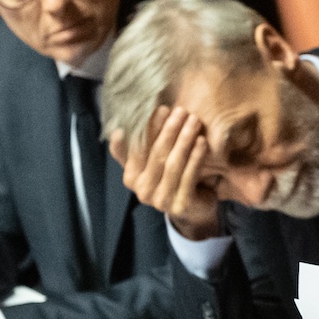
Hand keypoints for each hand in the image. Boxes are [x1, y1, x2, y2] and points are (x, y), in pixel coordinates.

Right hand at [110, 106, 220, 239]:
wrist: (194, 210)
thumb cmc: (172, 179)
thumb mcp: (151, 164)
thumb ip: (135, 149)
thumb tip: (116, 130)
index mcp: (130, 177)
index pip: (138, 147)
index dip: (150, 127)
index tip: (162, 108)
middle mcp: (141, 190)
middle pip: (156, 154)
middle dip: (169, 130)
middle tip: (181, 111)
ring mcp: (160, 200)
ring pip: (172, 163)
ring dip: (184, 139)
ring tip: (194, 121)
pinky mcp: (180, 205)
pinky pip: (189, 176)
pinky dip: (196, 157)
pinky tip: (202, 141)